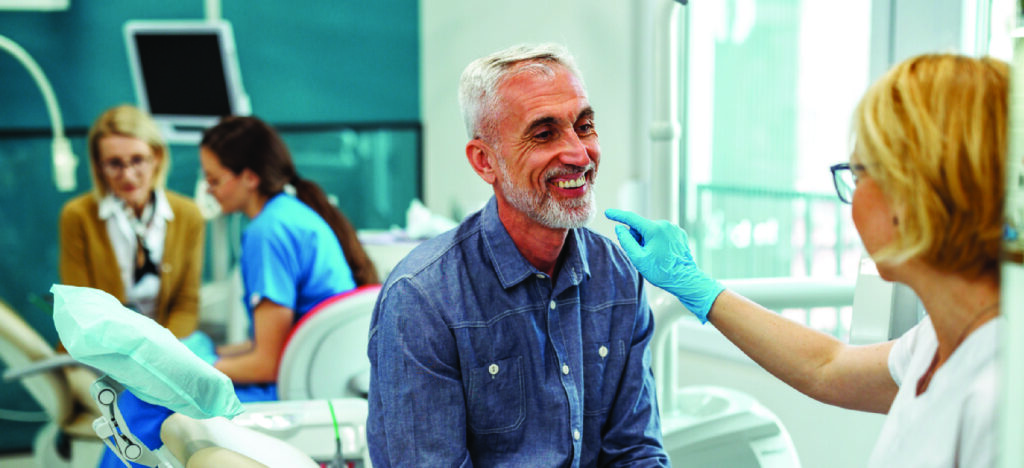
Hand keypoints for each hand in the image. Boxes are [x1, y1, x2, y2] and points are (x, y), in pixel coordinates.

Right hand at [605, 209, 723, 322]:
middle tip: (642, 254)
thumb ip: (626, 241)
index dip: (617, 216)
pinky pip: (662, 234)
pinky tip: (662, 254)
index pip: (631, 218)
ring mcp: (674, 229)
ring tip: (654, 256)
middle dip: (638, 238)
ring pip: (652, 231)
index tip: (608, 213)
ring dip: (648, 240)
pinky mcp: (679, 234)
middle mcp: (665, 225)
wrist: (684, 280)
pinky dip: (658, 241)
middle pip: (642, 227)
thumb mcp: (638, 258)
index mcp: (654, 229)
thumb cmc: (660, 272)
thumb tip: (620, 228)